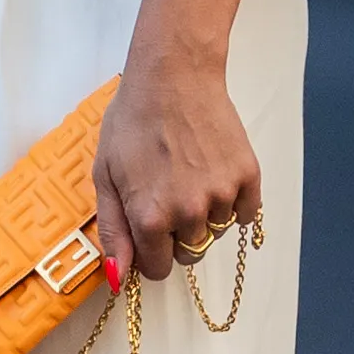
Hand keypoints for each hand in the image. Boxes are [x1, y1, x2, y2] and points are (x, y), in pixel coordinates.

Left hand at [90, 44, 257, 284]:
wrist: (173, 77)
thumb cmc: (132, 121)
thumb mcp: (106, 176)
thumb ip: (113, 230)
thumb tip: (121, 276)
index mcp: (150, 217)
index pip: (157, 269)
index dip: (150, 252)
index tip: (149, 230)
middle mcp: (188, 213)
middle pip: (189, 255)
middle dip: (176, 236)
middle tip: (168, 196)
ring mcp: (221, 195)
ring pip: (216, 233)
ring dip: (204, 216)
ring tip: (189, 177)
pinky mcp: (247, 177)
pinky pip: (244, 214)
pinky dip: (232, 204)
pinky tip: (214, 176)